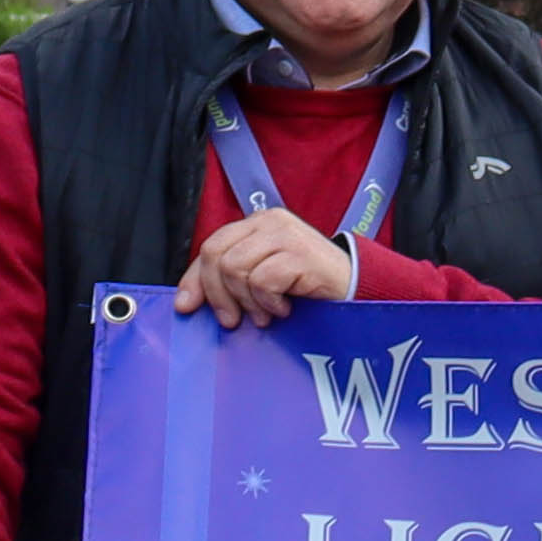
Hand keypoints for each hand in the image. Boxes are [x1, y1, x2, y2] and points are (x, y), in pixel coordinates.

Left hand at [176, 206, 357, 327]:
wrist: (355, 287)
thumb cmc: (308, 285)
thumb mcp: (262, 276)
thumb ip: (229, 279)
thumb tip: (186, 301)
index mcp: (257, 223)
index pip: (211, 246)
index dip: (195, 279)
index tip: (188, 307)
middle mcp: (269, 222)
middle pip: (217, 255)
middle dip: (218, 294)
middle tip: (233, 318)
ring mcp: (286, 235)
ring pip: (235, 269)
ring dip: (248, 301)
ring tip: (266, 312)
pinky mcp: (300, 253)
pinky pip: (263, 281)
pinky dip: (269, 303)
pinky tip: (284, 308)